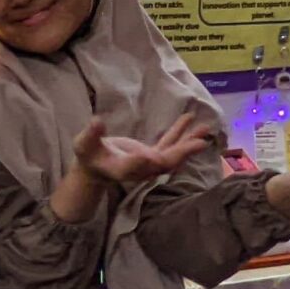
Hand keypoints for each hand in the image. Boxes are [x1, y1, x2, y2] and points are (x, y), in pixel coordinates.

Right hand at [72, 116, 214, 188]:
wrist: (96, 167)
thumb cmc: (88, 155)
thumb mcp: (84, 145)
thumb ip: (91, 135)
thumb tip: (96, 121)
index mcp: (122, 169)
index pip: (135, 167)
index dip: (142, 163)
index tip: (149, 156)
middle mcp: (141, 169)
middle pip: (164, 163)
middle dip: (182, 153)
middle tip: (200, 142)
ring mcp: (150, 162)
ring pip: (173, 154)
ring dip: (189, 142)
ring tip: (206, 128)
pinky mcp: (153, 155)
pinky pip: (170, 145)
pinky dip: (181, 134)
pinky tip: (190, 119)